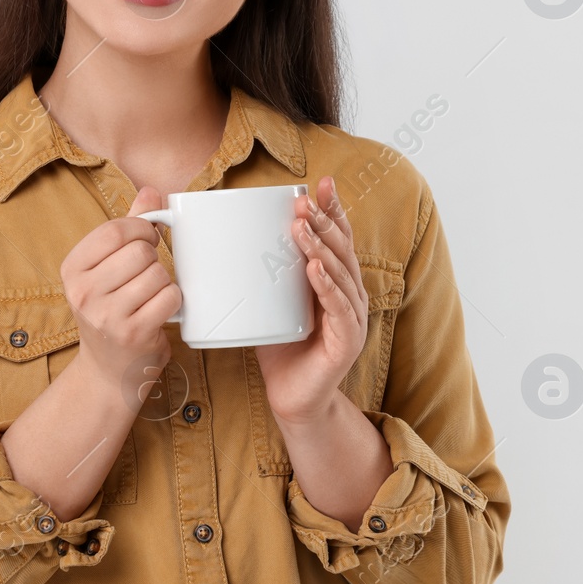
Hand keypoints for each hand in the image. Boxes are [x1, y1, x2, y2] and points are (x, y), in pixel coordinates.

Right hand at [59, 185, 177, 401]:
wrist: (108, 370)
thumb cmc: (111, 310)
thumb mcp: (107, 268)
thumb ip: (127, 227)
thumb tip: (150, 190)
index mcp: (72, 269)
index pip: (114, 230)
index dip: (141, 229)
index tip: (147, 239)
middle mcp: (83, 293)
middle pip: (139, 252)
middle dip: (153, 258)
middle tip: (148, 273)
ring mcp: (107, 316)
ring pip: (157, 274)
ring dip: (164, 282)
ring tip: (150, 295)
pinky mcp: (133, 334)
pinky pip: (169, 297)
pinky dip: (173, 300)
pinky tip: (160, 310)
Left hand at [255, 177, 368, 424]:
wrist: (293, 399)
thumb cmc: (282, 349)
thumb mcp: (271, 303)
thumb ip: (264, 276)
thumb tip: (229, 239)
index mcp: (337, 282)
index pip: (338, 239)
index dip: (332, 210)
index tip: (319, 184)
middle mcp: (351, 295)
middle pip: (342, 250)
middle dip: (324, 222)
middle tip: (303, 202)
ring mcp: (353, 318)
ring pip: (341, 274)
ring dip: (321, 248)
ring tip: (302, 228)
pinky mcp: (347, 341)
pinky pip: (339, 308)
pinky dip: (327, 287)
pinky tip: (315, 270)